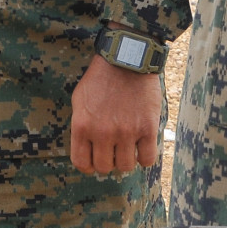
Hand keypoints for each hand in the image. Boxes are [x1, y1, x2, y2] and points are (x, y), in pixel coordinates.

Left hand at [70, 55, 163, 174]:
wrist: (126, 60)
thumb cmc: (100, 78)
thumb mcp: (79, 100)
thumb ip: (81, 126)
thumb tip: (85, 150)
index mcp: (82, 126)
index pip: (81, 162)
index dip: (88, 165)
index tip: (95, 160)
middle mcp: (102, 132)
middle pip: (104, 167)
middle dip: (108, 161)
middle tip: (113, 150)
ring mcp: (126, 132)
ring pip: (125, 167)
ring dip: (126, 159)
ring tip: (128, 147)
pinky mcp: (147, 129)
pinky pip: (147, 159)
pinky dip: (144, 157)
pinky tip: (142, 146)